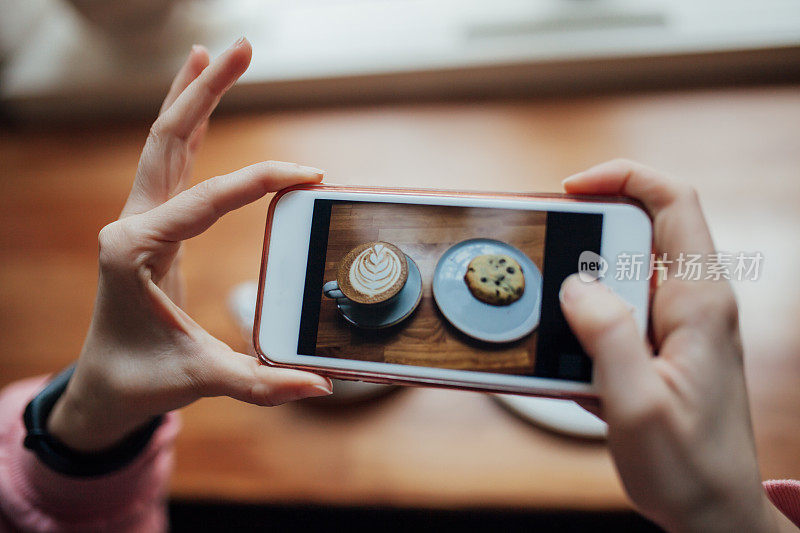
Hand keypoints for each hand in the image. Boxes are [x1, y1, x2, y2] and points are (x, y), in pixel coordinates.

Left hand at [47, 38, 332, 452]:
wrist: (105, 385)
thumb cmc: (145, 378)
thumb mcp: (203, 380)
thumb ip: (260, 383)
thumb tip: (319, 386)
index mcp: (136, 252)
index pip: (210, 200)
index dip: (263, 181)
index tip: (311, 177)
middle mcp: (131, 225)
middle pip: (169, 139)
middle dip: (206, 92)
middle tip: (243, 48)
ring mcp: (138, 219)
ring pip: (165, 141)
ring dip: (192, 96)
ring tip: (220, 53)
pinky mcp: (151, 223)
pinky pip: (170, 162)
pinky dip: (185, 124)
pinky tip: (196, 95)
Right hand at [558, 160, 794, 531]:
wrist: (714, 511)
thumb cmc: (687, 467)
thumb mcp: (636, 405)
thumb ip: (605, 336)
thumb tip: (573, 284)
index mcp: (698, 302)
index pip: (672, 202)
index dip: (622, 178)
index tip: (570, 191)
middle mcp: (695, 302)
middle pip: (642, 230)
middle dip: (587, 239)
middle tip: (547, 268)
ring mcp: (682, 322)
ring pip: (626, 272)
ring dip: (584, 288)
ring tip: (557, 330)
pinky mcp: (667, 344)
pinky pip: (623, 309)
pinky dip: (589, 321)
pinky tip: (575, 366)